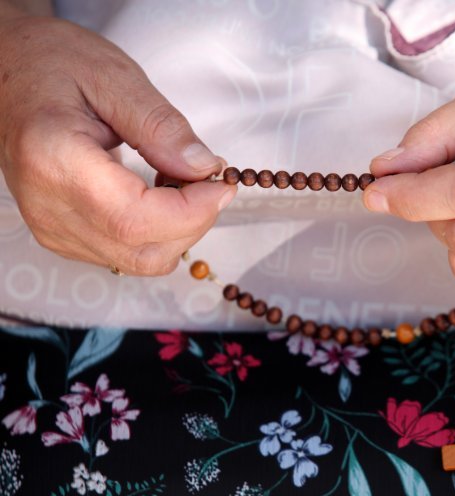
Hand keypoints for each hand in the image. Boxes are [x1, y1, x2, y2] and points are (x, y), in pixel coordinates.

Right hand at [0, 12, 231, 275]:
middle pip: (142, 250)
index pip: (135, 220)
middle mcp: (48, 207)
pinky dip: (158, 232)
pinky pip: (126, 254)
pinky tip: (158, 193)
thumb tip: (204, 168)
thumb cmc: (51, 65)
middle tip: (207, 177)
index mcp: (54, 162)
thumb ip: (161, 127)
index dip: (192, 212)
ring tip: (178, 180)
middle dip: (194, 221)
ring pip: (140, 260)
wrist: (6, 72)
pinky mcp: (62, 235)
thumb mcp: (114, 78)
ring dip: (178, 229)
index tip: (221, 182)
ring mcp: (52, 228)